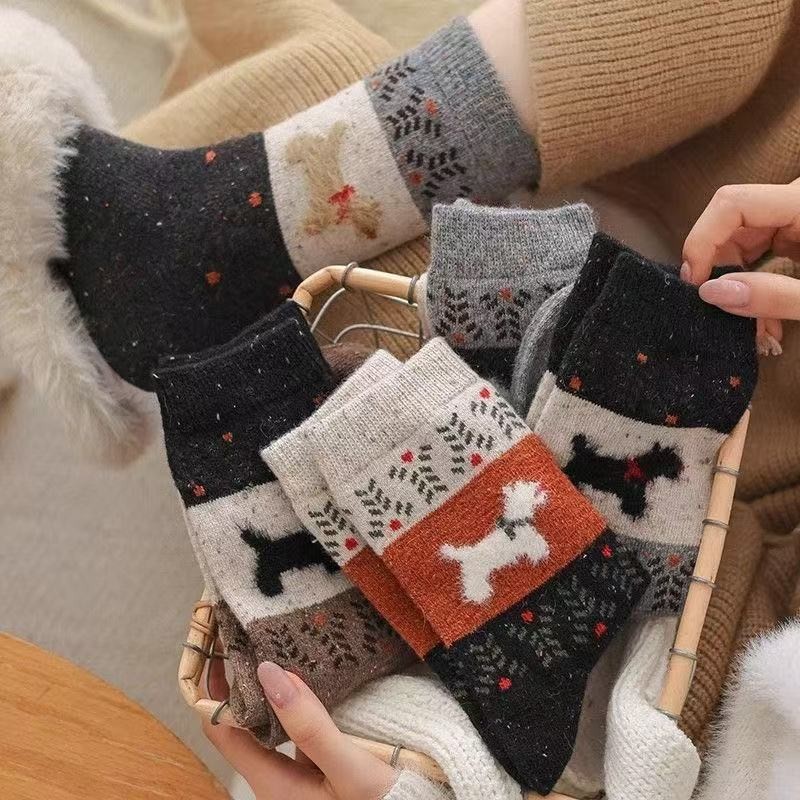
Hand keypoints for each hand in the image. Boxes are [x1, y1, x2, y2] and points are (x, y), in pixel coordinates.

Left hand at [204, 659, 398, 799]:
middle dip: (243, 678)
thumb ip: (310, 726)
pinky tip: (315, 671)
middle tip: (251, 630)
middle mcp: (278, 776)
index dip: (214, 689)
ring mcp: (299, 768)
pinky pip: (300, 723)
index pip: (221, 729)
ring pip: (273, 719)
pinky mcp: (321, 760)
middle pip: (243, 720)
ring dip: (275, 684)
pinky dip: (301, 696)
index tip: (220, 644)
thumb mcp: (349, 769)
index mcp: (272, 784)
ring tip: (281, 640)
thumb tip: (268, 673)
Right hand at [681, 181, 799, 347]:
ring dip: (736, 285)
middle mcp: (795, 203)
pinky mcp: (798, 235)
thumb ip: (773, 297)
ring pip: (741, 241)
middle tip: (717, 310)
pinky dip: (754, 286)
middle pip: (730, 222)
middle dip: (717, 269)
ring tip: (752, 329)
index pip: (731, 205)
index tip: (694, 285)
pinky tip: (764, 320)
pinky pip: (760, 253)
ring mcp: (796, 218)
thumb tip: (711, 293)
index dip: (701, 241)